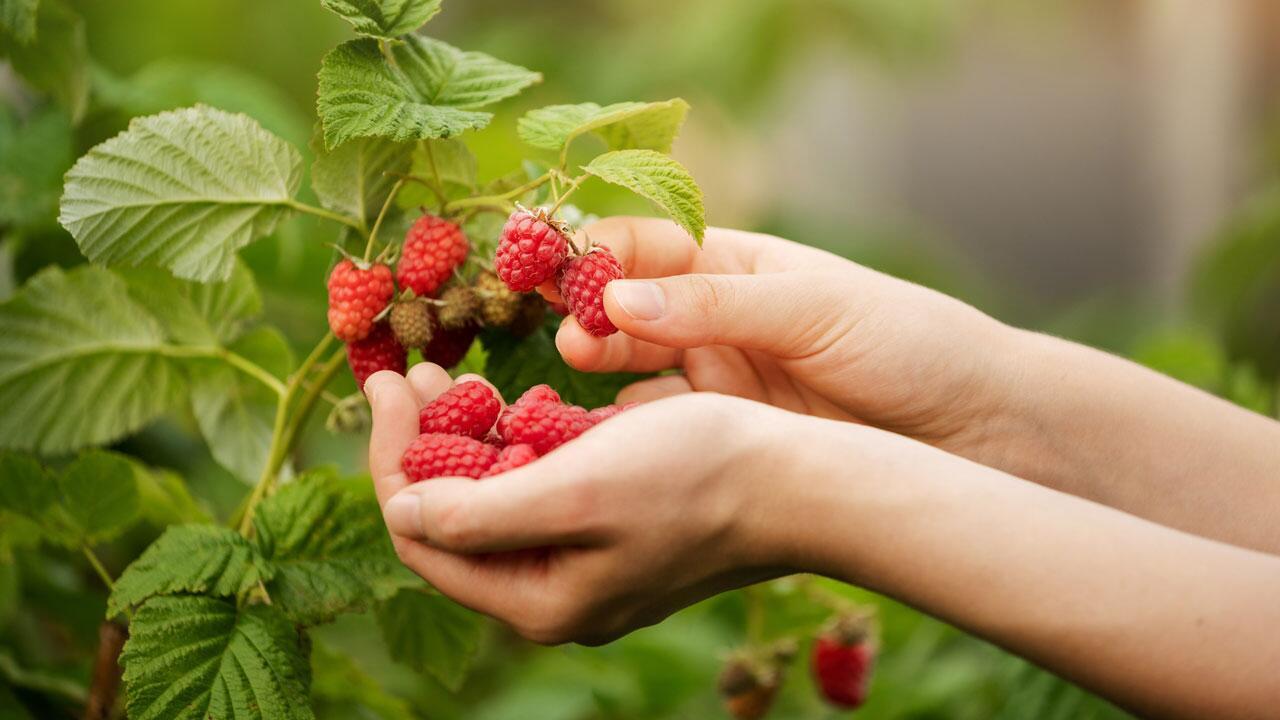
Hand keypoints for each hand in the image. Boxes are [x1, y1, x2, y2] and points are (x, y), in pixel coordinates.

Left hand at [364, 366, 787, 644]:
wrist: (801, 480)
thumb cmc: (697, 476)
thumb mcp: (577, 489)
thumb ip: (479, 512)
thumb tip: (402, 509)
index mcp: (538, 600)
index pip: (423, 534)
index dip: (391, 457)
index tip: (388, 382)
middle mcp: (555, 594)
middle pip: (453, 520)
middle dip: (424, 443)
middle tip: (417, 371)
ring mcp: (586, 565)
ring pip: (495, 501)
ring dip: (468, 438)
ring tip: (459, 375)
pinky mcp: (614, 532)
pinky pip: (543, 491)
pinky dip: (520, 445)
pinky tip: (520, 400)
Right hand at [541, 217, 1014, 459]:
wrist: (974, 431)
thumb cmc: (910, 345)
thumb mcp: (815, 310)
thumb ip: (715, 305)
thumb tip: (615, 300)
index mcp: (739, 266)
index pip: (645, 245)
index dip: (591, 252)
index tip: (543, 266)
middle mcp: (715, 320)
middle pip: (624, 310)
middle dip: (585, 317)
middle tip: (564, 336)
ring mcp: (716, 381)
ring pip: (631, 373)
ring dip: (597, 374)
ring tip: (564, 384)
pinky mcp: (722, 437)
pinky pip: (656, 428)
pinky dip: (622, 433)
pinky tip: (597, 439)